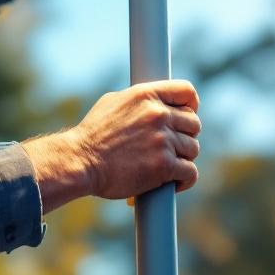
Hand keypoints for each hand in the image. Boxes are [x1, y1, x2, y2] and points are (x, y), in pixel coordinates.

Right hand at [23, 80, 200, 212]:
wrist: (80, 161)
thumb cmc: (91, 135)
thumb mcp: (112, 104)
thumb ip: (138, 102)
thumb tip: (152, 104)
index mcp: (146, 95)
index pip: (186, 91)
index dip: (192, 104)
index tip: (189, 114)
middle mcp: (158, 114)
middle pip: (194, 123)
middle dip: (186, 135)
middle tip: (173, 147)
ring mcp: (162, 140)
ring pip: (193, 148)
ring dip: (183, 158)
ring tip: (169, 166)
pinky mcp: (164, 166)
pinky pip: (190, 172)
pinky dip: (185, 180)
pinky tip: (175, 182)